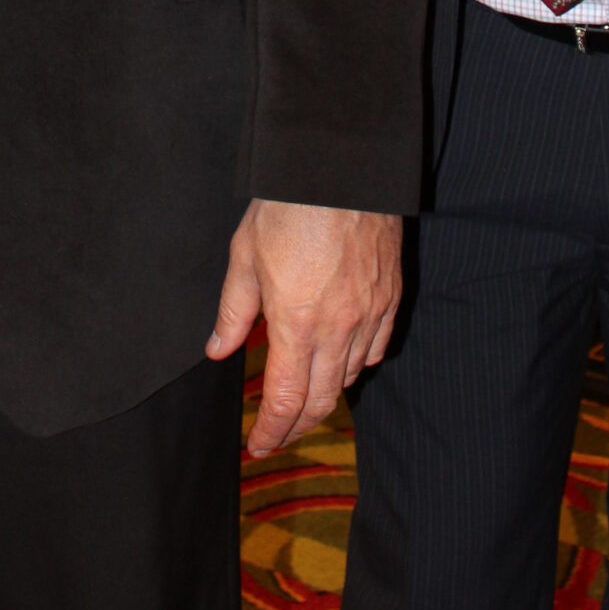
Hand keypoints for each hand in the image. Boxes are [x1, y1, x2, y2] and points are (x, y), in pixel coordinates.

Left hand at [206, 198, 401, 456]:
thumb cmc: (289, 205)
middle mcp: (338, 327)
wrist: (341, 166)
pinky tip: (342, 363)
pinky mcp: (390, 296)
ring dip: (325, 395)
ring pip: (349, 377)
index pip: (286, 400)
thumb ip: (234, 312)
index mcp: (297, 323)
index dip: (272, 431)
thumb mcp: (245, 256)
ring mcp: (369, 313)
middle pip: (321, 401)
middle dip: (297, 426)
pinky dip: (357, 365)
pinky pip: (377, 349)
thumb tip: (218, 351)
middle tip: (279, 433)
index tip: (259, 444)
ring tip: (305, 399)